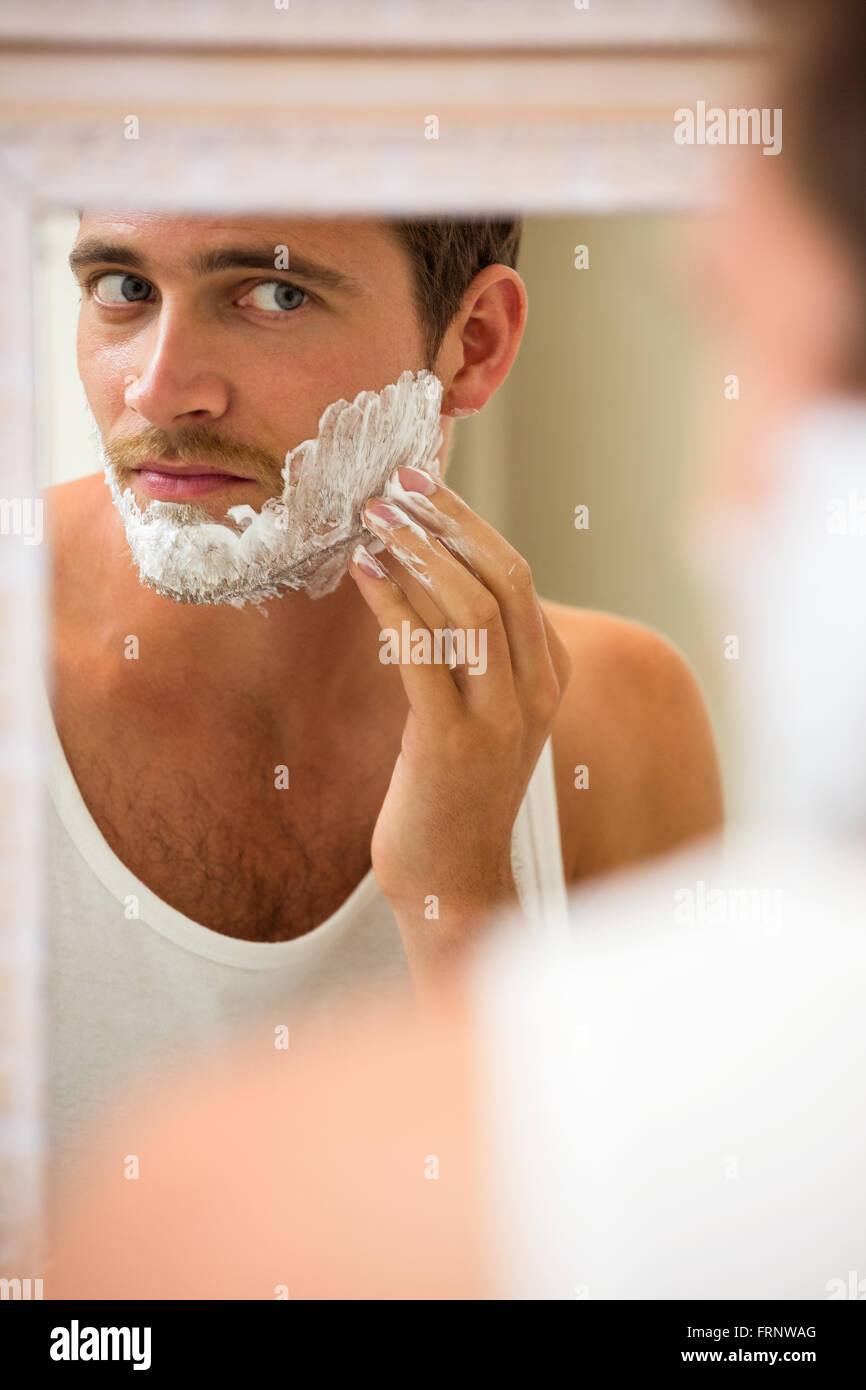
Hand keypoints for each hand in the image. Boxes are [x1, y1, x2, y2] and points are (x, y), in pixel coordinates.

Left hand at [348, 464, 571, 985]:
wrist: (451, 878)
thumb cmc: (453, 786)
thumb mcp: (478, 708)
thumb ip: (468, 648)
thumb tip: (426, 570)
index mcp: (549, 673)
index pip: (515, 574)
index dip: (465, 522)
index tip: (417, 485)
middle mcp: (536, 690)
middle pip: (502, 576)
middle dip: (446, 520)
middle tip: (393, 483)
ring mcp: (500, 719)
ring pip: (469, 607)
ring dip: (416, 552)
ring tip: (371, 518)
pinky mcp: (452, 745)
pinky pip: (423, 655)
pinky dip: (392, 603)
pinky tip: (362, 573)